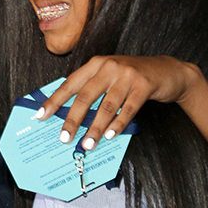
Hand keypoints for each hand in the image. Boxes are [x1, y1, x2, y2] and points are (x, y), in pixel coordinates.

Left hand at [35, 55, 200, 150]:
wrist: (166, 70)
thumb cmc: (132, 77)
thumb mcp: (109, 76)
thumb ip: (92, 90)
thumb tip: (69, 115)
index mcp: (95, 64)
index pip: (70, 83)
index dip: (54, 100)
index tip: (40, 115)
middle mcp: (108, 66)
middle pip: (85, 96)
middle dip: (72, 119)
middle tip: (64, 138)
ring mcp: (127, 75)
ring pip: (106, 105)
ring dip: (95, 128)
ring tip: (87, 144)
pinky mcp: (143, 85)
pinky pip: (127, 109)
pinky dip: (117, 124)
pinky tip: (109, 136)